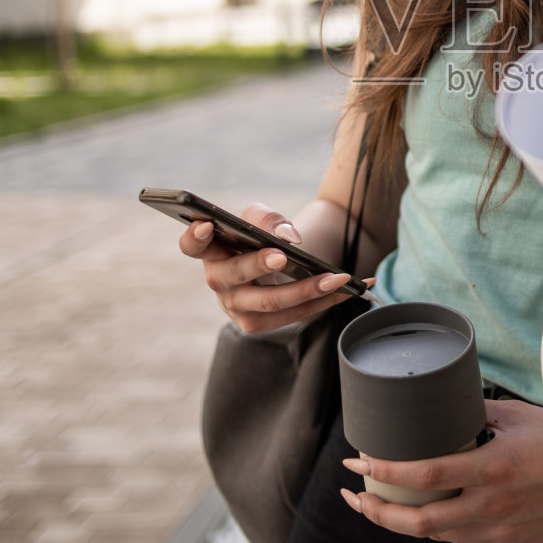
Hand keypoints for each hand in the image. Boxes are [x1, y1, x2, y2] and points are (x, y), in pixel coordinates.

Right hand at [177, 203, 360, 332]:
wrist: (272, 262)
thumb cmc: (258, 236)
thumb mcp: (259, 218)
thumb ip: (268, 220)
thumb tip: (288, 238)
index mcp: (211, 250)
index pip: (191, 245)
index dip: (194, 238)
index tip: (205, 225)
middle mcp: (218, 281)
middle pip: (233, 275)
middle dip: (258, 266)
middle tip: (283, 256)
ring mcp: (236, 307)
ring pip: (269, 302)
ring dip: (307, 290)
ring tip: (337, 278)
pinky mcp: (257, 324)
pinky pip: (294, 314)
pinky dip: (325, 301)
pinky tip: (351, 289)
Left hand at [337, 399, 542, 542]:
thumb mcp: (516, 415)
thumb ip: (473, 415)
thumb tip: (437, 407)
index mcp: (493, 468)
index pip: (424, 475)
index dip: (383, 471)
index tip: (358, 462)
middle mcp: (493, 507)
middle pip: (417, 523)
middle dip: (376, 511)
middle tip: (355, 495)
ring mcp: (500, 532)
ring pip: (436, 535)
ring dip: (404, 521)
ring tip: (383, 500)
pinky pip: (462, 539)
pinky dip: (440, 527)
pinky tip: (430, 510)